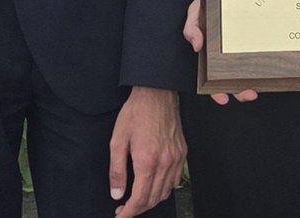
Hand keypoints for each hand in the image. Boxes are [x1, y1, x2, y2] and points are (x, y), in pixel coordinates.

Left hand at [109, 87, 185, 216]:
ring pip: (166, 192)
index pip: (140, 198)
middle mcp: (165, 162)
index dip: (129, 212)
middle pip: (154, 199)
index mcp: (147, 160)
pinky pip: (176, 180)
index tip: (120, 216)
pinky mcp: (182, 152)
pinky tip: (154, 186)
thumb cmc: (136, 113)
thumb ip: (117, 170)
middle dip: (138, 209)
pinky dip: (165, 189)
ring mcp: (176, 157)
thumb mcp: (117, 140)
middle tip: (125, 209)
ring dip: (151, 201)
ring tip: (138, 199)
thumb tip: (117, 193)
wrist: (157, 93)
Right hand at [183, 0, 257, 104]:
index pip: (213, 79)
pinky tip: (270, 67)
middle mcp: (227, 55)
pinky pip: (260, 54)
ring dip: (253, 82)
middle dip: (241, 91)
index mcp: (211, 54)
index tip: (223, 99)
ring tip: (258, 87)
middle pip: (233, 79)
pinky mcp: (255, 40)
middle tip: (249, 94)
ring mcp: (242, 49)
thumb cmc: (205, 6)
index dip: (217, 91)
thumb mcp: (194, 15)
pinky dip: (265, 63)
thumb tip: (197, 46)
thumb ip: (192, 30)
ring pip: (248, 72)